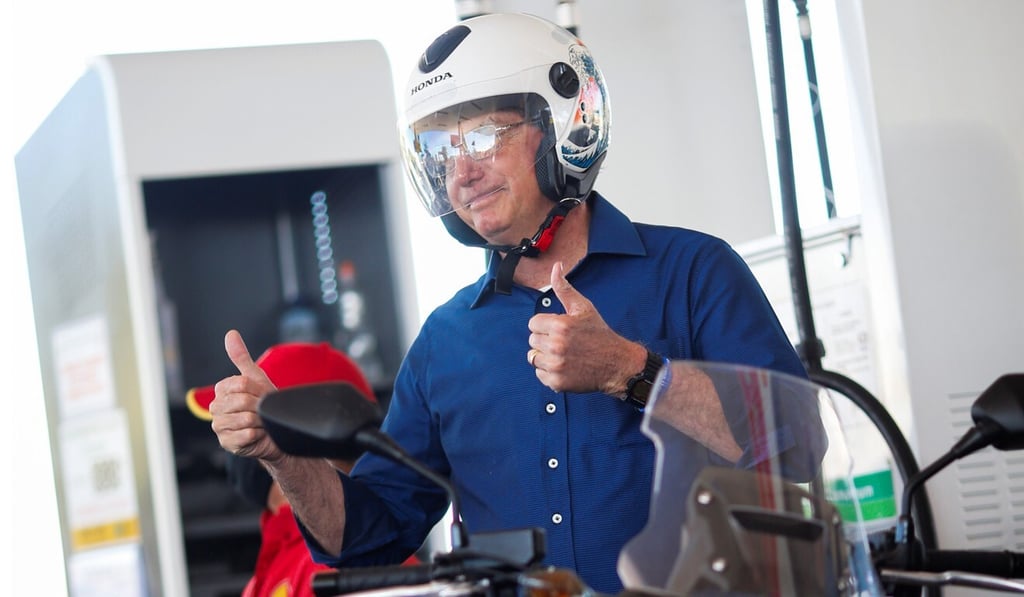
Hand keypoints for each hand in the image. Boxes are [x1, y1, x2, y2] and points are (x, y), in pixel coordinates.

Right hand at [209, 330, 283, 462]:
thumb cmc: (264, 404)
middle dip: (260, 406)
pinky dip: (258, 434)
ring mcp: (219, 427)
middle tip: (263, 410)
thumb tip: (231, 333)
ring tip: (260, 422)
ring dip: (260, 421)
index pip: (241, 384)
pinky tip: (258, 434)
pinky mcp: (226, 443)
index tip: (262, 394)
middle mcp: (216, 408)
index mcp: (221, 390)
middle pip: (243, 401)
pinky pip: (247, 435)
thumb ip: (241, 357)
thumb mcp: (256, 378)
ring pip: (245, 419)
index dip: (258, 389)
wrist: (274, 431)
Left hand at [527, 262, 645, 394]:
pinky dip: (549, 372)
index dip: (545, 325)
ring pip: (533, 357)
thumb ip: (564, 288)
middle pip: (532, 340)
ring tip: (564, 354)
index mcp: (560, 325)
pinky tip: (565, 366)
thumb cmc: (600, 334)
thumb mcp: (583, 308)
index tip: (559, 329)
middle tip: (564, 342)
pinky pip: (539, 374)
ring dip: (545, 356)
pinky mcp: (556, 382)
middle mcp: (556, 345)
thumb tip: (556, 266)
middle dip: (545, 340)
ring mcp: (556, 365)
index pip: (533, 323)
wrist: (617, 363)